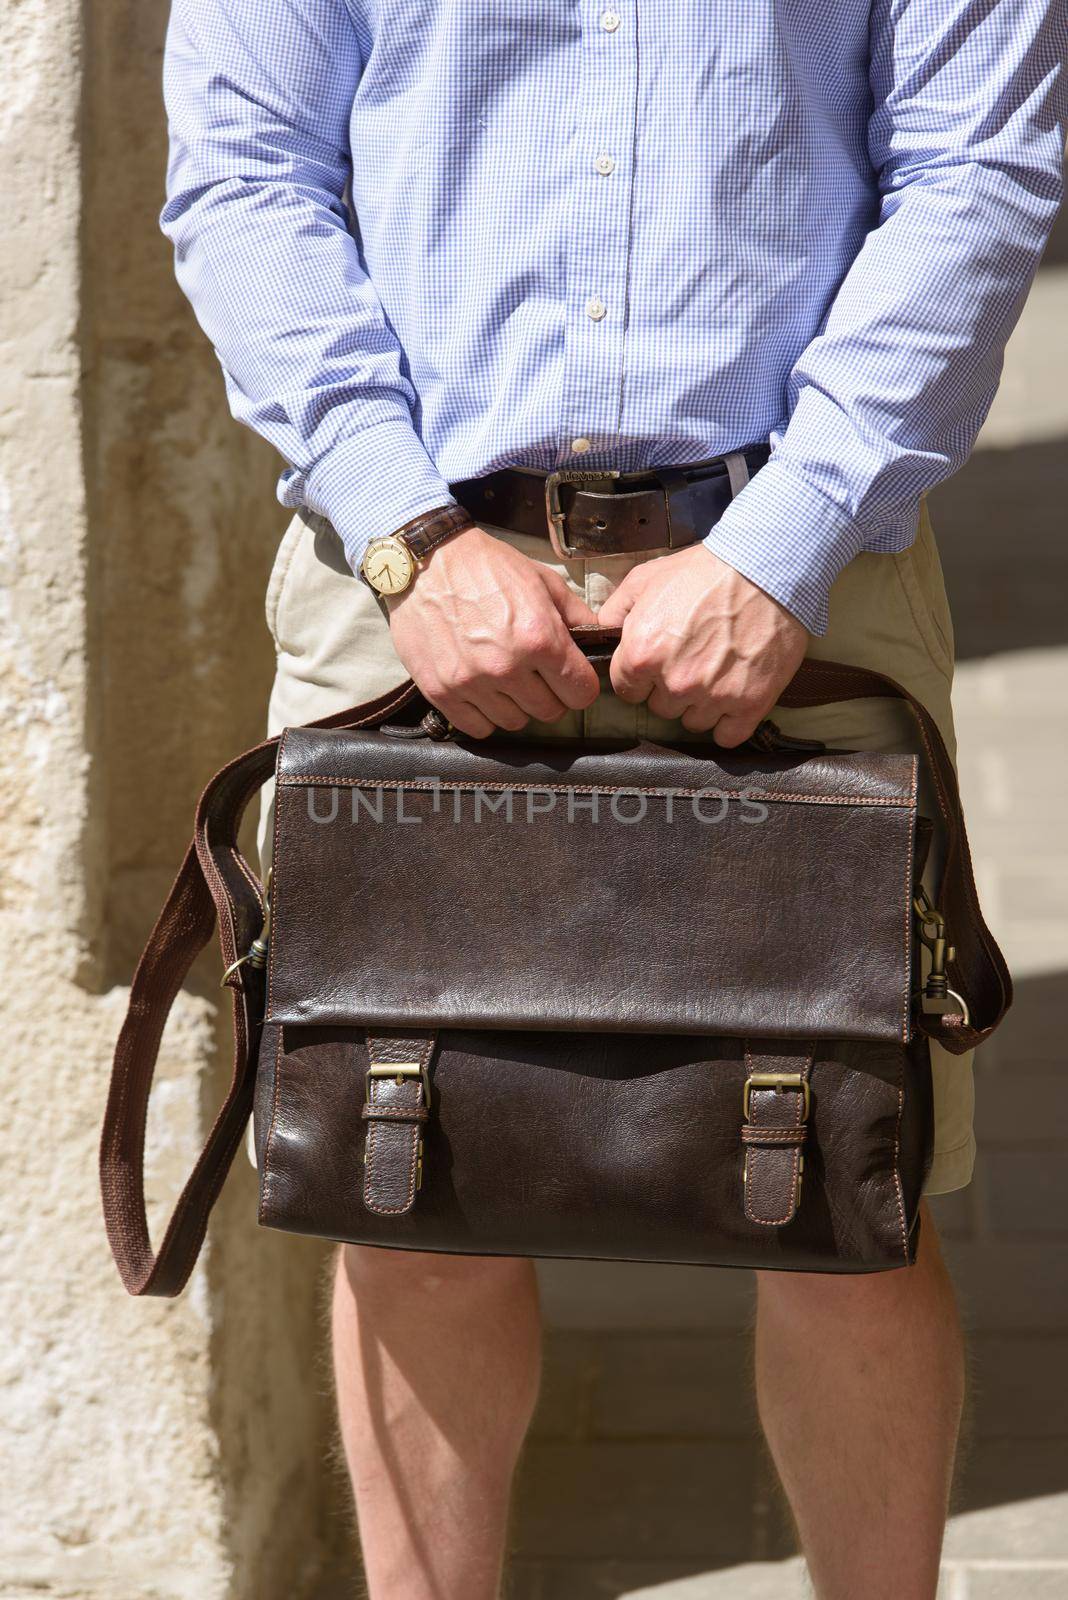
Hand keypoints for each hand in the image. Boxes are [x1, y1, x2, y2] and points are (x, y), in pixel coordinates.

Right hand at [386, 526, 600, 736]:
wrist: (425, 559)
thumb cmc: (485, 565)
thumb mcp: (541, 580)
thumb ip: (576, 614)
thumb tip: (598, 638)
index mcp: (540, 638)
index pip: (581, 693)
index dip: (579, 684)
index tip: (570, 677)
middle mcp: (507, 666)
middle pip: (550, 711)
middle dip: (550, 694)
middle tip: (536, 673)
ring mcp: (471, 683)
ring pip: (515, 722)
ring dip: (516, 705)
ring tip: (505, 677)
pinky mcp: (441, 691)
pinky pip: (477, 727)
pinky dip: (483, 714)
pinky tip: (482, 690)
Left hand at [597, 545, 808, 745]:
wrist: (767, 569)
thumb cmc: (705, 571)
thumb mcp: (645, 578)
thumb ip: (614, 610)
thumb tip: (601, 632)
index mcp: (642, 654)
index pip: (626, 690)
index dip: (640, 675)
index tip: (657, 661)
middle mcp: (674, 683)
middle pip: (660, 707)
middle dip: (671, 687)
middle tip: (693, 657)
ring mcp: (713, 697)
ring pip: (693, 721)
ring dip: (700, 703)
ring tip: (716, 670)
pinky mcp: (749, 704)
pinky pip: (727, 735)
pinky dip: (729, 722)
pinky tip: (732, 697)